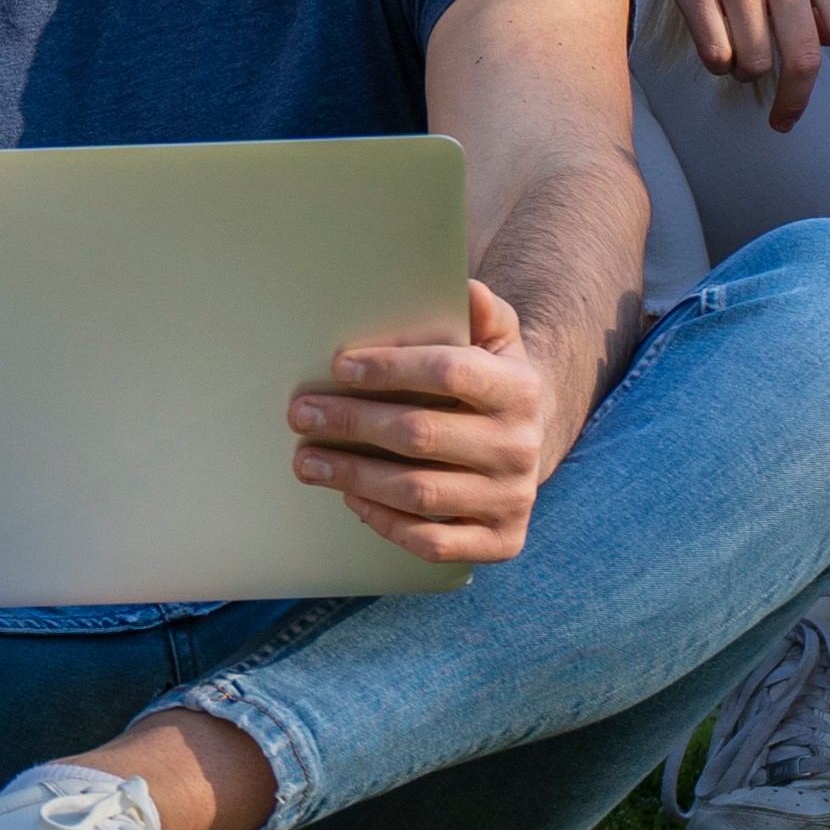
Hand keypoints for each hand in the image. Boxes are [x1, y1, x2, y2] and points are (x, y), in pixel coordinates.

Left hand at [293, 278, 562, 566]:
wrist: (528, 444)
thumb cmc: (491, 383)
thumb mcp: (497, 340)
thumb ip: (482, 313)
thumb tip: (462, 287)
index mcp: (520, 389)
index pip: (450, 372)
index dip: (391, 369)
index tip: (339, 366)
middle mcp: (521, 447)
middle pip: (421, 435)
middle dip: (352, 422)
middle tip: (301, 414)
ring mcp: (511, 500)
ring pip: (418, 493)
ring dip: (353, 476)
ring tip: (306, 461)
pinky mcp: (501, 542)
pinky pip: (432, 542)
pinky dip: (385, 522)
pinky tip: (350, 499)